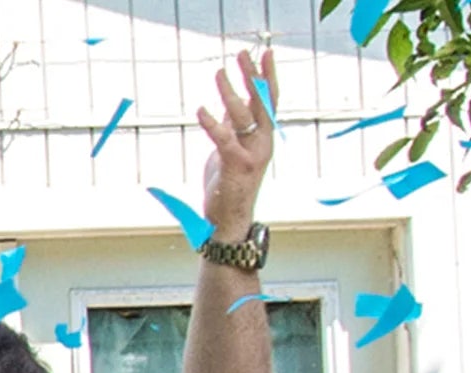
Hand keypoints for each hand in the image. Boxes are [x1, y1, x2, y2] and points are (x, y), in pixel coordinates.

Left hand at [199, 48, 277, 237]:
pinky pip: (223, 139)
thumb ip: (232, 128)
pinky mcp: (235, 166)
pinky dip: (211, 123)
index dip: (267, 76)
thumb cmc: (228, 187)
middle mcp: (263, 143)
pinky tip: (200, 110)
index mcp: (264, 138)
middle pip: (261, 101)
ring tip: (218, 72)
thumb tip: (230, 103)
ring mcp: (251, 154)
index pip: (269, 100)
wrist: (228, 222)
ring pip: (242, 115)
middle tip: (242, 53)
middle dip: (252, 74)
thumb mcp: (230, 150)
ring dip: (229, 92)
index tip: (264, 53)